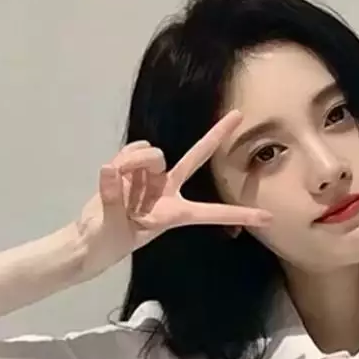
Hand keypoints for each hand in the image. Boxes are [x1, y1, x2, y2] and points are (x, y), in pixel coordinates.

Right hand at [75, 110, 271, 274]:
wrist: (90, 238)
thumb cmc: (107, 243)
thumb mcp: (111, 229)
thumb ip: (112, 198)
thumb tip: (110, 169)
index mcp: (174, 213)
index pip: (211, 212)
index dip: (239, 214)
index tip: (268, 218)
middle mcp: (168, 190)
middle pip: (197, 157)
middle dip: (216, 135)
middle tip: (239, 115)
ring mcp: (152, 177)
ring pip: (152, 153)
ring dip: (133, 162)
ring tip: (118, 182)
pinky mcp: (132, 168)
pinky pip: (133, 151)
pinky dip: (123, 159)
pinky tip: (114, 174)